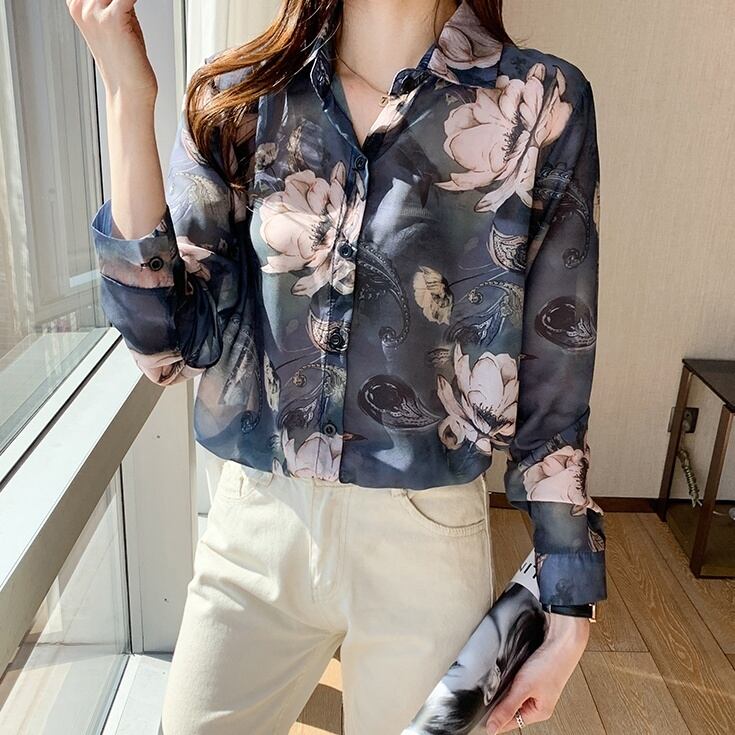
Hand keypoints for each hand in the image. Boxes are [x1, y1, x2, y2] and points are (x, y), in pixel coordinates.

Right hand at [66, 0, 157, 99]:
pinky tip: (136, 3)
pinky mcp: (113, 18)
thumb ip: (115, 1)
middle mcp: (81, 6)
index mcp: (77, 5)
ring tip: (133, 5)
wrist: (129, 92)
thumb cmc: (127, 61)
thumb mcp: (116, 22)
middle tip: (129, 3)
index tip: (124, 0)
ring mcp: (94, 11)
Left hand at [485, 612, 589, 733]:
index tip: (479, 718)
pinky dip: (510, 680)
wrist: (561, 641)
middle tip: (485, 696)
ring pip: (514, 695)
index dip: (495, 720)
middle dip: (499, 703)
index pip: (511, 723)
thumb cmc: (550, 664)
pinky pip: (518, 683)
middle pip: (511, 709)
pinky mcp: (534, 676)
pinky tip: (506, 674)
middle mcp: (538, 702)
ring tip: (497, 683)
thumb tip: (493, 728)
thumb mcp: (524, 688)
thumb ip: (507, 708)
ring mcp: (537, 688)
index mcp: (539, 712)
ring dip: (504, 690)